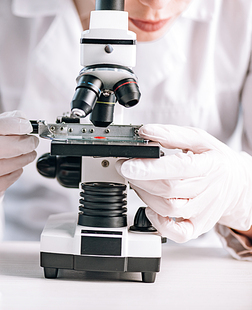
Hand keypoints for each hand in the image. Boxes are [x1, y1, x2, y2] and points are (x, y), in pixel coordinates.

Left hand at [116, 124, 251, 242]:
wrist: (238, 183)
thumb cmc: (215, 159)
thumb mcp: (198, 139)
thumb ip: (171, 134)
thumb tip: (146, 131)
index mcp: (209, 166)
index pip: (177, 168)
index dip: (149, 168)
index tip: (127, 165)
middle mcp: (208, 190)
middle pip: (168, 190)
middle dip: (140, 179)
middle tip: (126, 168)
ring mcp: (203, 211)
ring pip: (168, 209)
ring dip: (145, 196)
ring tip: (138, 182)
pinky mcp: (198, 225)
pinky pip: (179, 233)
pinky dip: (161, 225)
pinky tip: (150, 210)